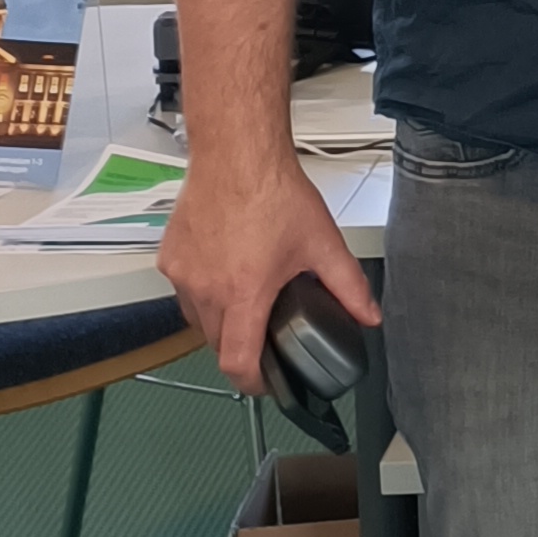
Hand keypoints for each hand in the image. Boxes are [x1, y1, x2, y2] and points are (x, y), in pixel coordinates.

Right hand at [160, 148, 379, 388]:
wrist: (236, 154)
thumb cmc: (272, 191)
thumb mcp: (322, 244)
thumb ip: (348, 286)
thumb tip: (367, 315)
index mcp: (244, 293)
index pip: (237, 362)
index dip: (253, 383)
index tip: (266, 382)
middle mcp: (206, 289)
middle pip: (217, 345)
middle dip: (241, 349)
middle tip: (265, 337)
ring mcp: (183, 274)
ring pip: (197, 320)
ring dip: (221, 322)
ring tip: (248, 302)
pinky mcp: (170, 257)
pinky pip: (183, 292)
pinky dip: (202, 293)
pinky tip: (225, 273)